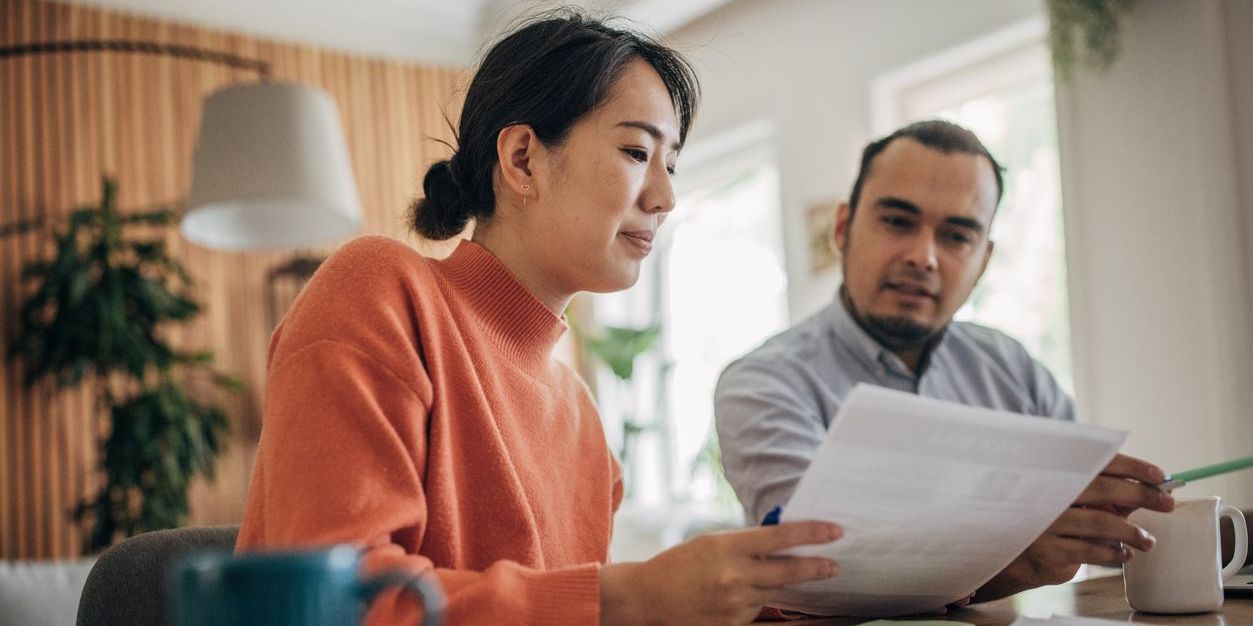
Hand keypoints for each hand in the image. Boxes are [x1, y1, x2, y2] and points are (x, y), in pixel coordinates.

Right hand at [599, 521, 841, 625]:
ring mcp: (734, 604)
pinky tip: (731, 596)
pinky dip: (753, 600)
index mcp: (727, 547)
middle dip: (816, 568)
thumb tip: (782, 542)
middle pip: (788, 571)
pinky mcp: (732, 624)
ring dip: (775, 585)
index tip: (835, 531)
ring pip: (772, 592)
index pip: (780, 538)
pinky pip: (756, 609)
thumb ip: (746, 544)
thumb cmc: (679, 564)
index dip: (811, 533)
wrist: (648, 598)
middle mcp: (734, 576)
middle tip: (835, 565)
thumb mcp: (712, 543)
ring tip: (753, 578)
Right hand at [977, 453, 1174, 599]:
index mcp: (1059, 474)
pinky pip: (1090, 550)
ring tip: (1148, 541)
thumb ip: (1115, 495)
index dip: (1131, 466)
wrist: (1021, 556)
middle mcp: (1050, 493)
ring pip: (1098, 523)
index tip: (1159, 475)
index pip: (1099, 461)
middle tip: (1168, 503)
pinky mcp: (1047, 549)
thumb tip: (1159, 490)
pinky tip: (1126, 554)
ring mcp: (1045, 522)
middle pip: (1100, 488)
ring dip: (1131, 531)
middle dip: (1139, 494)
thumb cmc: (1062, 523)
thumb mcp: (1085, 504)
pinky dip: (1114, 553)